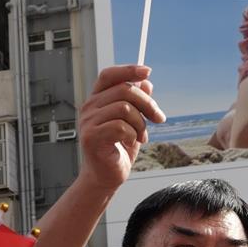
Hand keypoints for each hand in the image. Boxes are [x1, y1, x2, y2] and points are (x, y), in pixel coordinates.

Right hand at [78, 65, 164, 190]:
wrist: (106, 176)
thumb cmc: (118, 149)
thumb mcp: (134, 122)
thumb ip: (138, 103)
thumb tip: (146, 82)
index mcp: (98, 100)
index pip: (109, 75)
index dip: (128, 70)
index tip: (147, 72)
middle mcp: (90, 107)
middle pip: (124, 90)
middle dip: (147, 104)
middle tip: (158, 118)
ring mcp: (88, 122)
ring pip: (125, 108)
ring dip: (141, 124)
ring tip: (141, 136)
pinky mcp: (92, 137)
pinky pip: (121, 127)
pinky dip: (133, 135)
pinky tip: (132, 143)